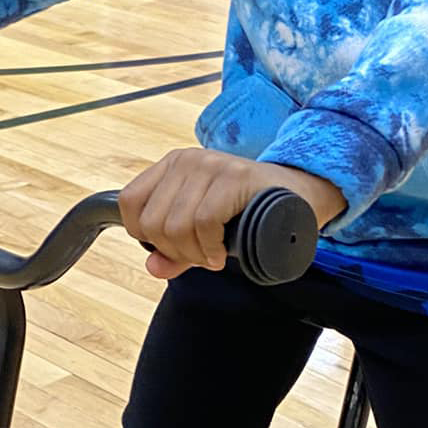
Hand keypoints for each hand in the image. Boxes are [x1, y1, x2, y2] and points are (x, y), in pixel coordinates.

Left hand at [119, 148, 344, 280]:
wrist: (298, 197)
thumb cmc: (247, 213)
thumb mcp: (203, 230)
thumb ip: (174, 249)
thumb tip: (152, 266)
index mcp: (172, 166)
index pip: (129, 203)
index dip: (143, 235)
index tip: (171, 247)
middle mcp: (187, 160)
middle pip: (151, 222)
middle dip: (174, 251)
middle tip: (201, 256)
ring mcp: (211, 165)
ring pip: (175, 226)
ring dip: (194, 254)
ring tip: (213, 256)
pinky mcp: (234, 177)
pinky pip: (204, 223)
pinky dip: (210, 248)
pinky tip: (221, 254)